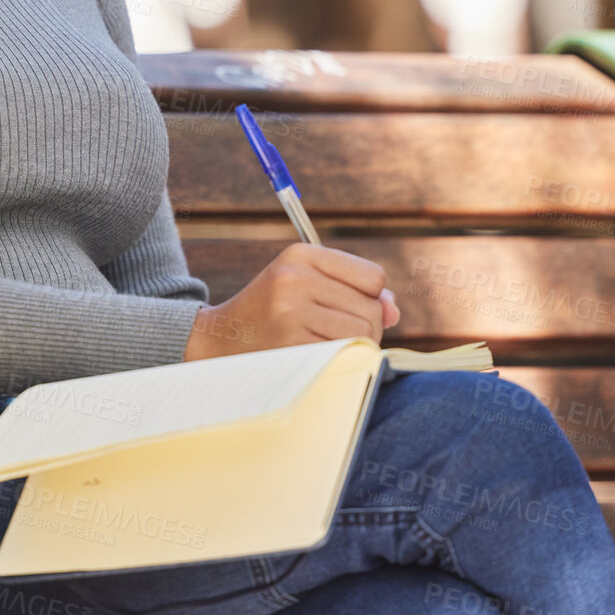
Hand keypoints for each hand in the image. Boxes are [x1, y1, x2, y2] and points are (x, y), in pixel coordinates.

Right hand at [182, 242, 400, 361]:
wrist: (220, 339)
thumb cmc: (273, 312)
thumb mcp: (306, 284)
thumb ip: (355, 290)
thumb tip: (394, 310)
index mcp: (301, 254)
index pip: (372, 276)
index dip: (370, 297)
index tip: (348, 306)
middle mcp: (296, 277)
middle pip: (371, 308)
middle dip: (366, 326)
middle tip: (337, 333)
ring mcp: (292, 311)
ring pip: (362, 333)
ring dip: (355, 346)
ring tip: (327, 344)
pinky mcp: (290, 343)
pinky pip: (343, 354)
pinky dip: (340, 360)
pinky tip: (317, 357)